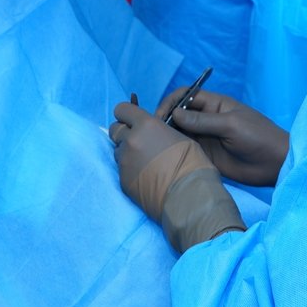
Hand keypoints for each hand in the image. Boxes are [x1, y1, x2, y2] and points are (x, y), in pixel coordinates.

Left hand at [110, 100, 210, 221]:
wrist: (188, 196)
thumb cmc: (192, 164)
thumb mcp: (180, 137)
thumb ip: (159, 130)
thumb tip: (153, 133)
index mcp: (146, 125)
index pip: (122, 109)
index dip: (127, 114)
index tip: (134, 121)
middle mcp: (130, 141)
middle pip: (115, 129)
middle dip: (124, 132)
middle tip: (139, 141)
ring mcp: (124, 162)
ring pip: (118, 151)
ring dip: (127, 152)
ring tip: (145, 162)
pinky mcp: (123, 181)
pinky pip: (122, 170)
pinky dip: (130, 170)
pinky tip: (146, 177)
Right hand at [154, 88, 289, 187]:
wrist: (274, 164)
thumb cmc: (258, 137)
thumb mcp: (231, 125)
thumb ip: (203, 121)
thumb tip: (174, 114)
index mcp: (214, 104)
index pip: (185, 96)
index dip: (171, 102)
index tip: (160, 116)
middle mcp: (206, 119)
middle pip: (178, 114)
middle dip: (165, 119)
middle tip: (154, 133)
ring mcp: (205, 137)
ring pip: (179, 132)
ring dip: (168, 136)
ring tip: (156, 145)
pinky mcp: (205, 155)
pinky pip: (186, 149)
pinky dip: (175, 150)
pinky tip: (166, 156)